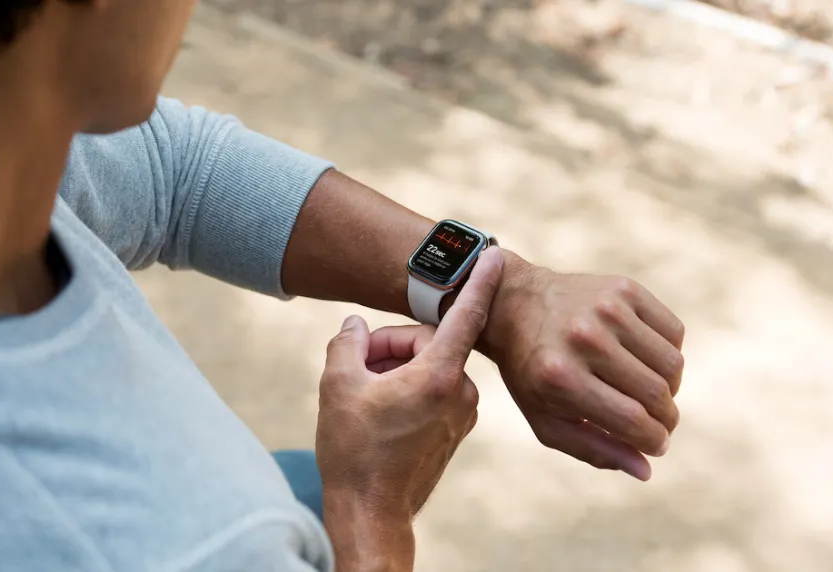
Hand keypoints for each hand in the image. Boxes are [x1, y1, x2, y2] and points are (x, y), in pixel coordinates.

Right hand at [316, 247, 503, 569]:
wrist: (370, 513)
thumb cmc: (353, 451)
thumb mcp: (337, 385)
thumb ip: (349, 343)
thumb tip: (357, 326)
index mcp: (437, 376)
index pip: (464, 315)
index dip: (478, 280)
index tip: (495, 253)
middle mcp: (460, 392)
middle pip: (428, 342)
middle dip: (390, 347)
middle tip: (356, 366)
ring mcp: (462, 412)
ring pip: (429, 366)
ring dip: (396, 369)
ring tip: (364, 395)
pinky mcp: (457, 428)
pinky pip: (434, 389)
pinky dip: (408, 388)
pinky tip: (379, 409)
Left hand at [480, 253, 684, 480]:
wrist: (515, 304)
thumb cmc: (532, 373)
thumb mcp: (547, 420)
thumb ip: (594, 449)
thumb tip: (646, 469)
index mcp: (561, 378)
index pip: (633, 422)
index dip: (655, 441)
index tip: (657, 445)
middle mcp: (584, 339)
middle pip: (657, 394)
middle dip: (667, 418)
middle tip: (661, 422)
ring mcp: (606, 309)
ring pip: (672, 364)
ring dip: (671, 388)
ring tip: (652, 392)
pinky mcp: (625, 288)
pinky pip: (674, 332)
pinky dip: (670, 354)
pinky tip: (647, 360)